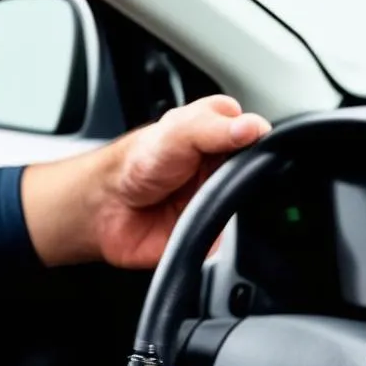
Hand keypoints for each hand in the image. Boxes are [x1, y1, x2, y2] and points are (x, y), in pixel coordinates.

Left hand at [96, 95, 271, 268]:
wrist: (106, 209)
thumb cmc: (134, 164)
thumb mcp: (177, 131)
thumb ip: (217, 127)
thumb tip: (256, 128)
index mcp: (220, 132)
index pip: (258, 133)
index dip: (258, 140)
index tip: (247, 143)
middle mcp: (222, 165)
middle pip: (258, 172)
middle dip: (244, 176)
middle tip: (216, 174)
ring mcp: (218, 198)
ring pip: (247, 206)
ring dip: (227, 205)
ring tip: (198, 198)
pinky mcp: (212, 231)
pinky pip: (230, 237)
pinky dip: (218, 232)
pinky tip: (198, 222)